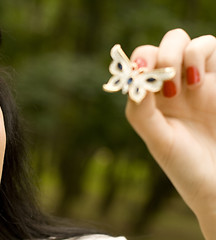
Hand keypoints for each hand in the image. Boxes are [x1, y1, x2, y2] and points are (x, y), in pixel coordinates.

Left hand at [126, 28, 215, 239]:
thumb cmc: (186, 165)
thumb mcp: (157, 140)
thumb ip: (141, 112)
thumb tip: (135, 80)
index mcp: (153, 98)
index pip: (141, 63)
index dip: (139, 61)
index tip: (141, 72)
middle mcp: (173, 86)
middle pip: (162, 46)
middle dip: (160, 55)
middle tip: (166, 84)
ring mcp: (198, 81)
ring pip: (185, 41)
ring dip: (179, 53)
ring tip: (183, 85)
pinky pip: (209, 48)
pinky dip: (199, 54)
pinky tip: (198, 82)